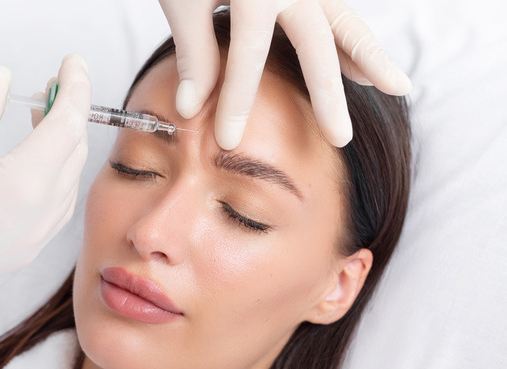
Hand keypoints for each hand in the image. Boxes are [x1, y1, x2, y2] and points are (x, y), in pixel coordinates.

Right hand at [0, 53, 90, 299]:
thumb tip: (4, 79)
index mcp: (27, 185)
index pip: (70, 124)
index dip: (76, 86)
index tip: (72, 61)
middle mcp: (43, 216)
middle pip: (75, 151)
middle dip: (69, 112)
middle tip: (50, 84)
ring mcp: (37, 240)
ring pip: (70, 179)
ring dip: (63, 144)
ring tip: (38, 116)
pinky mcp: (25, 252)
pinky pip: (59, 206)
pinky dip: (57, 175)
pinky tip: (35, 160)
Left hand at [158, 0, 411, 148]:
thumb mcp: (183, 0)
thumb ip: (193, 52)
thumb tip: (190, 110)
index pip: (247, 56)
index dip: (236, 100)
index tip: (226, 141)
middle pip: (315, 44)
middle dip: (327, 95)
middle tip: (339, 138)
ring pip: (344, 21)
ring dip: (371, 56)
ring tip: (398, 88)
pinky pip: (336, 13)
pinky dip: (351, 41)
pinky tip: (363, 71)